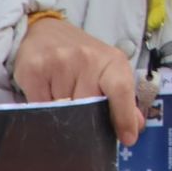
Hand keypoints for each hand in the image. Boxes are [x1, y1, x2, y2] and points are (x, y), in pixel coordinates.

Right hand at [14, 16, 142, 146]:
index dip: (124, 116)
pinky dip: (44, 108)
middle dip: (85, 120)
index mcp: (111, 60)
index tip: (127, 139)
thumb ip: (123, 98)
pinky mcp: (34, 70)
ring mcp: (59, 62)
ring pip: (62, 110)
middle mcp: (87, 59)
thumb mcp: (108, 71)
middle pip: (87, 108)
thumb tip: (137, 126)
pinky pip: (40, 106)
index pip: (121, 89)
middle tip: (81, 117)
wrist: (45, 31)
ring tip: (62, 98)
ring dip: (62, 113)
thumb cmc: (82, 56)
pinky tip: (47, 94)